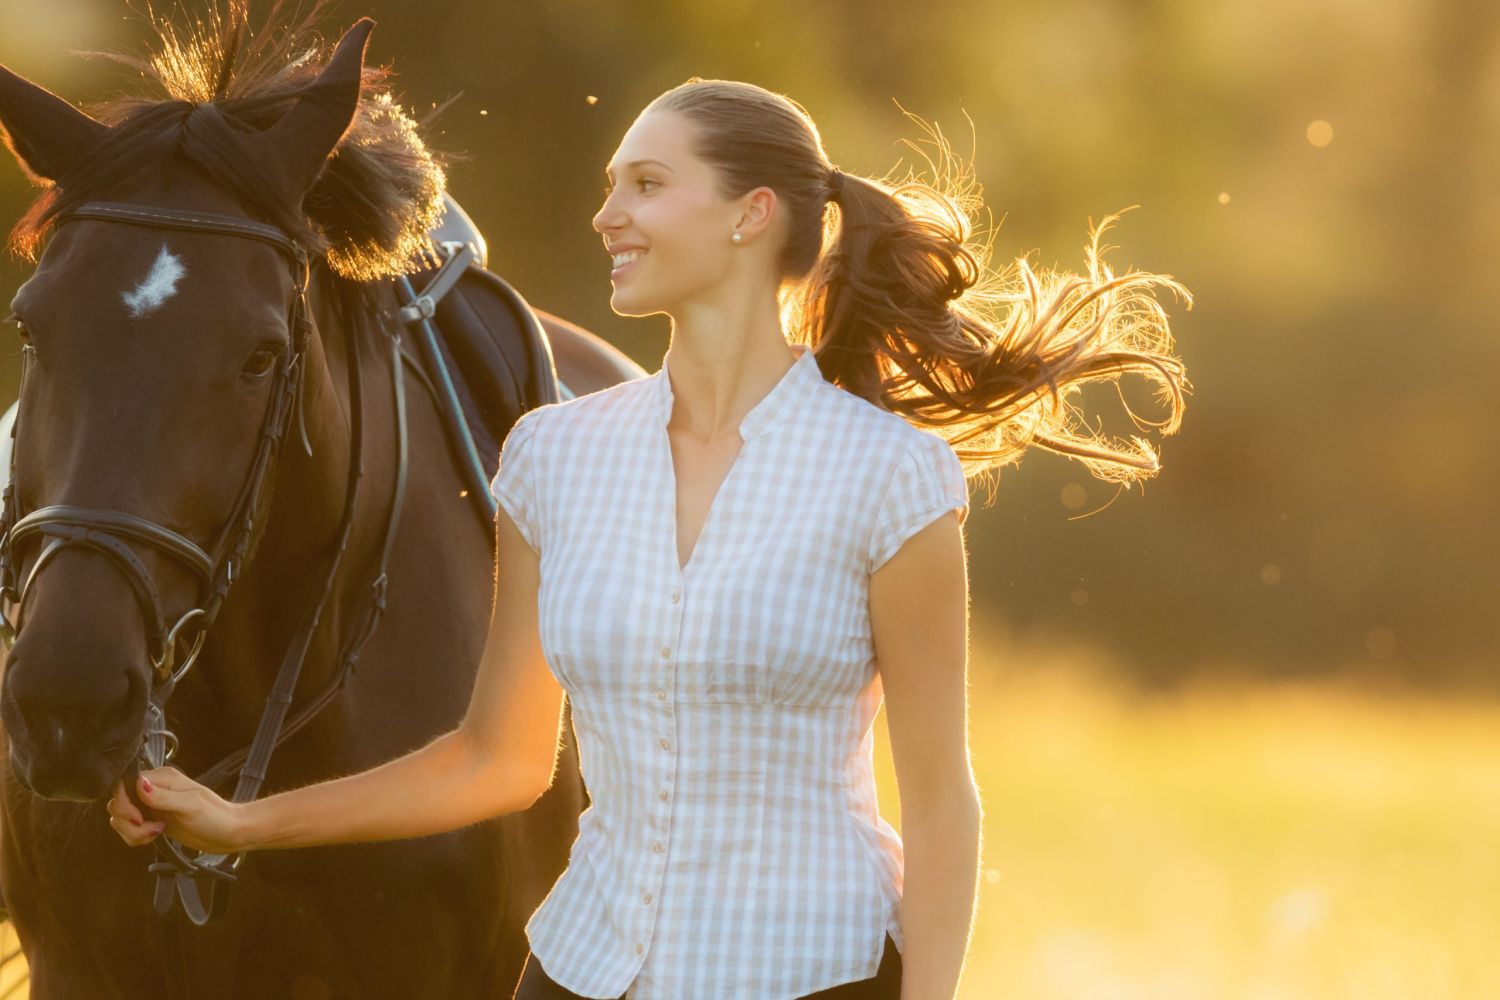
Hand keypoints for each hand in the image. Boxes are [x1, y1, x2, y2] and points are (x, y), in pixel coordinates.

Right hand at [107, 767, 246, 854]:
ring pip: (121, 818)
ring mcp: (151, 806)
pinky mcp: (152, 821)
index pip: (124, 784)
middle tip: (150, 829)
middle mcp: (154, 789)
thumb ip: (163, 797)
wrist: (229, 833)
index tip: (138, 819)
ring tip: (155, 833)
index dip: (124, 803)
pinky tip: (154, 837)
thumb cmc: (216, 816)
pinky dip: (136, 838)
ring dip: (132, 832)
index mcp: (162, 778)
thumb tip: (139, 783)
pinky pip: (130, 829)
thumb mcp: (191, 805)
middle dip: (128, 821)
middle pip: (117, 803)